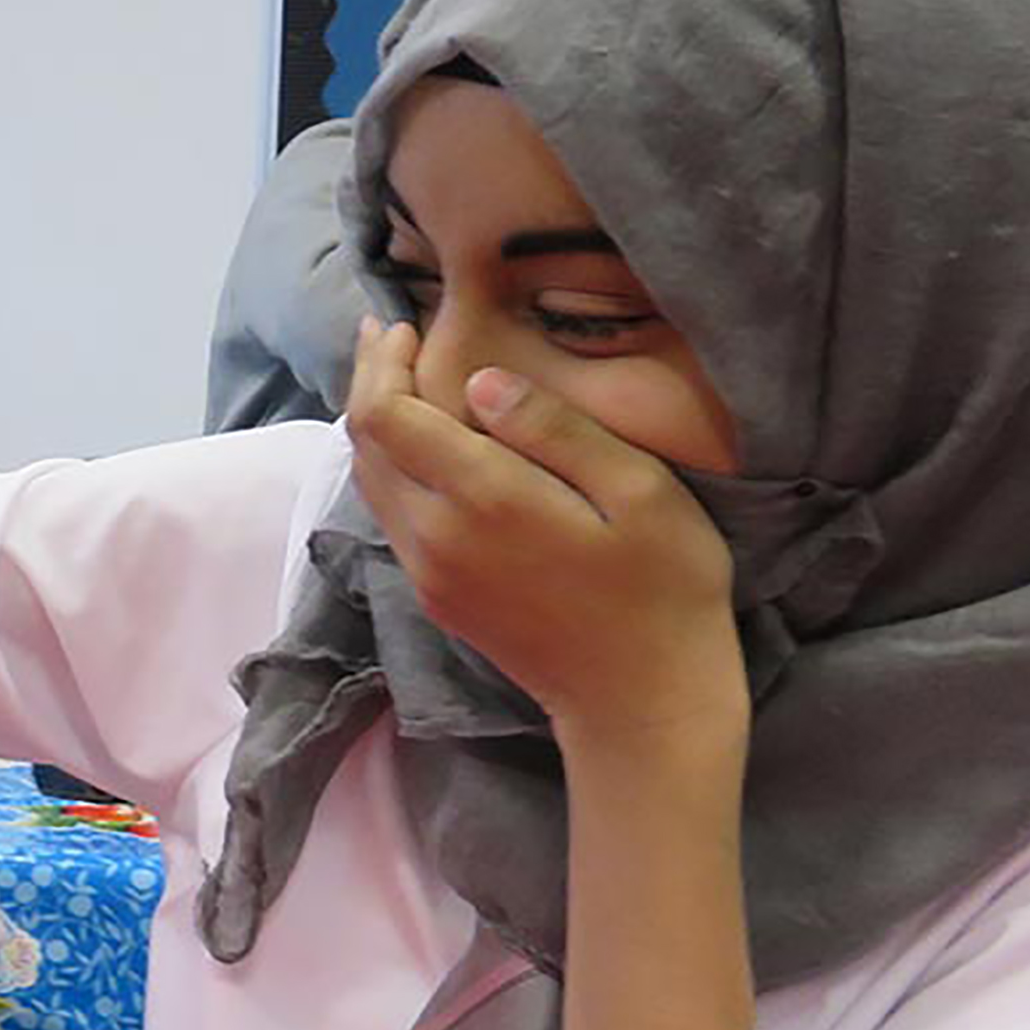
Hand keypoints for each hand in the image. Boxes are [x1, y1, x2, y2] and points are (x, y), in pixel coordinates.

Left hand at [344, 319, 743, 754]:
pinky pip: (392, 515)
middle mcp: (434, 537)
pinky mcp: (435, 597)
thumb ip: (555, 430)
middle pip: (365, 444)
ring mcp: (427, 573)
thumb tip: (480, 380)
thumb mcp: (640, 493)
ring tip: (403, 376)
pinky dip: (393, 466)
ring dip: (377, 424)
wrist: (641, 704)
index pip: (387, 415)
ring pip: (371, 481)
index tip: (404, 324)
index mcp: (482, 500)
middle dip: (369, 381)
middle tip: (393, 335)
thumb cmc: (664, 590)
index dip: (382, 362)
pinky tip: (425, 443)